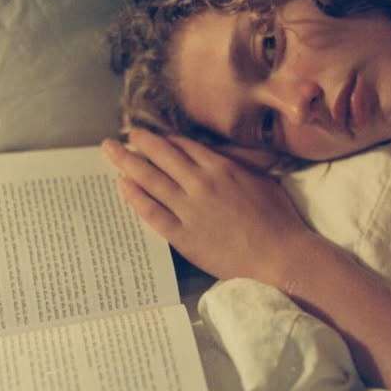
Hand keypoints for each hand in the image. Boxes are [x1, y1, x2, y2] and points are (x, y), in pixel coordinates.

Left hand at [102, 128, 311, 282]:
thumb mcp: (263, 178)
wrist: (279, 255)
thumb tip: (225, 156)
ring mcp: (190, 209)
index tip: (150, 135)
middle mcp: (201, 183)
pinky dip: (135, 198)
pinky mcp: (183, 235)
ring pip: (151, 180)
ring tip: (111, 152)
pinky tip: (122, 187)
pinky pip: (152, 213)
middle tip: (121, 135)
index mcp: (221, 167)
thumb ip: (239, 165)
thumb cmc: (278, 218)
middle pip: (162, 156)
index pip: (183, 146)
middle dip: (139, 142)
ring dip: (128, 163)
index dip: (163, 139)